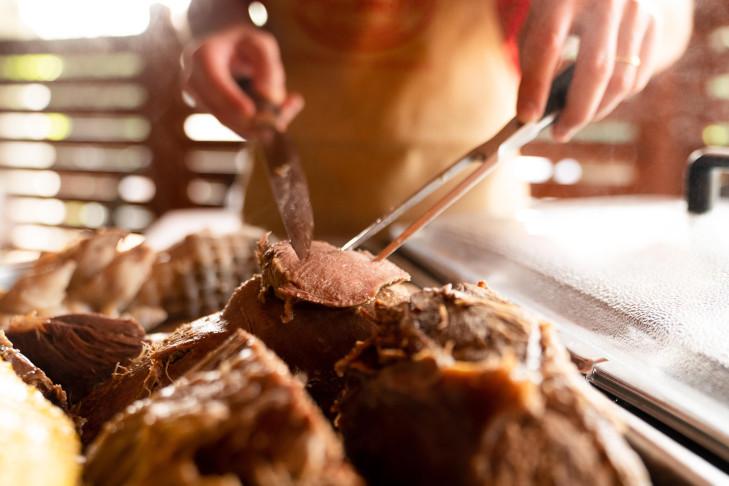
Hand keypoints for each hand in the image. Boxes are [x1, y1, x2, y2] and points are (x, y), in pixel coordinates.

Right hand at [183, 24, 303, 135]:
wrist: (226, 50)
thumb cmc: (244, 44)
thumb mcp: (260, 43)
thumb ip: (268, 66)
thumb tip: (270, 98)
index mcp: (202, 57)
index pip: (213, 81)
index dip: (231, 99)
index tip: (250, 112)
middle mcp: (195, 83)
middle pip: (223, 110)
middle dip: (256, 118)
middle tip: (285, 114)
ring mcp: (202, 103)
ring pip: (234, 124)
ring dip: (266, 123)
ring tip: (293, 104)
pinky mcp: (216, 116)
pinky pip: (240, 129)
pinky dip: (265, 125)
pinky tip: (288, 109)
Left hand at [517, 0, 660, 140]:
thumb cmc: (564, 7)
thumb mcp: (539, 20)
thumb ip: (534, 58)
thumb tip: (535, 110)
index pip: (549, 44)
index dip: (536, 85)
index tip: (527, 117)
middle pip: (596, 69)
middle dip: (576, 111)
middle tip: (559, 133)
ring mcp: (636, 10)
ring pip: (621, 81)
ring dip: (596, 111)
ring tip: (574, 120)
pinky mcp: (654, 25)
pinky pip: (637, 79)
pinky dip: (614, 98)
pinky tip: (597, 100)